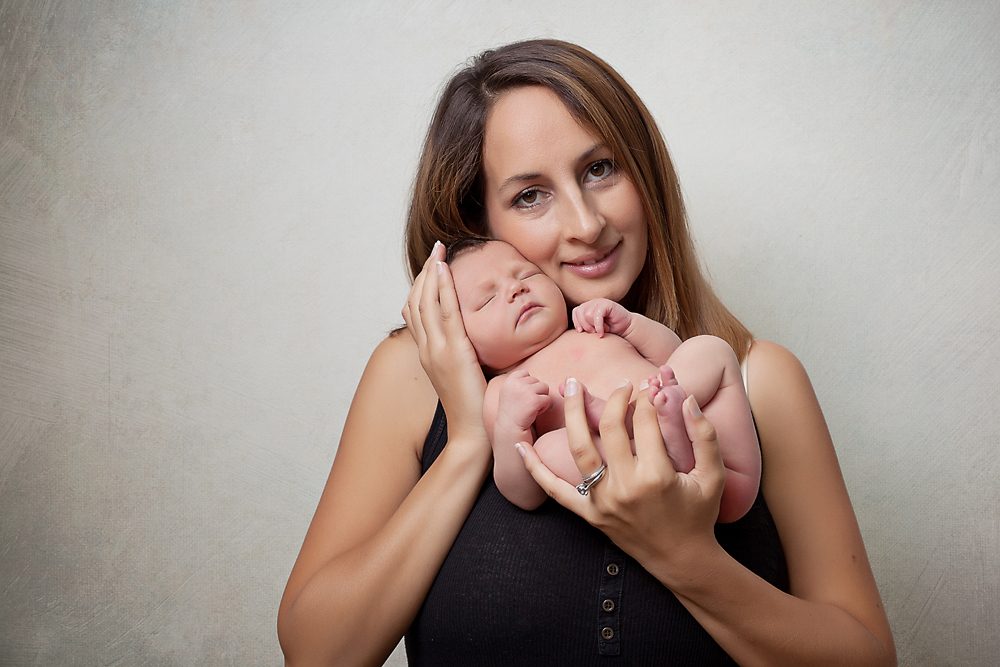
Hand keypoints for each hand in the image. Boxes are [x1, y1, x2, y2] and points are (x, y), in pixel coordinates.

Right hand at [402, 241, 486, 441]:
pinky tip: (446, 271)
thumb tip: (472, 339)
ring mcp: (436, 350)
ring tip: (440, 252)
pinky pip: (445, 313)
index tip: (432, 266)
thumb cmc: (473, 406)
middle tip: (436, 249)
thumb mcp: (462, 374)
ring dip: (432, 273)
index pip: (416, 312)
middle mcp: (426, 349)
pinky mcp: (453, 353)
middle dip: (425, 272)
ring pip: (426, 302)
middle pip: (417, 302)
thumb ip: (462, 354)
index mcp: (427, 353)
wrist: (472, 433)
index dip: (421, 286)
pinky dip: (443, 288)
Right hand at [497, 370, 550, 430]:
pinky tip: (534, 414)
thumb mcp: (510, 393)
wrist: (509, 431)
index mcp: (509, 380)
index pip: (526, 373)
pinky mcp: (534, 400)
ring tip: (530, 409)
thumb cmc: (512, 413)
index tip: (520, 398)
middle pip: (537, 381)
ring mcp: (525, 391)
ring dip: (541, 399)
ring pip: (545, 388)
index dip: (527, 386)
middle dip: (535, 393)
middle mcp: (516, 383)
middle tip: (525, 405)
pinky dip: (544, 407)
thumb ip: (519, 382)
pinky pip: (548, 399)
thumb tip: (532, 375)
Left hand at [516, 378, 724, 571]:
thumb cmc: (699, 515)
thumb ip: (704, 435)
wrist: (682, 560)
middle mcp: (625, 486)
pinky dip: (534, 468)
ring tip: (570, 385)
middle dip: (613, 398)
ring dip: (572, 413)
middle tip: (620, 384)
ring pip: (579, 448)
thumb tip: (686, 398)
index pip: (644, 422)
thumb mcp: (713, 476)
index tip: (649, 389)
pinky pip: (555, 490)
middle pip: (609, 428)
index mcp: (657, 475)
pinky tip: (519, 445)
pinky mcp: (589, 514)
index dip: (647, 399)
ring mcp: (602, 501)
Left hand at [571, 298, 631, 336]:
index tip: (581, 331)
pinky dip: (599, 326)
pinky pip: (597, 315)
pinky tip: (602, 332)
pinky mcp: (607, 304)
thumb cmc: (610, 330)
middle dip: (586, 326)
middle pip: (581, 313)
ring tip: (601, 329)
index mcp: (588, 307)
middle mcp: (593, 303)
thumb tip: (576, 330)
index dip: (577, 322)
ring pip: (588, 315)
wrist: (627, 328)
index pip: (576, 311)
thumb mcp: (594, 328)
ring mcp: (600, 302)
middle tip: (593, 332)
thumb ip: (585, 326)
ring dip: (594, 326)